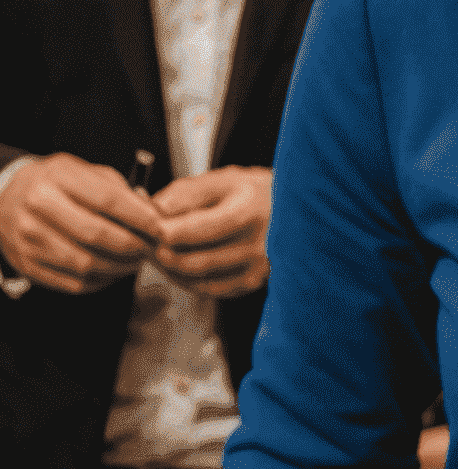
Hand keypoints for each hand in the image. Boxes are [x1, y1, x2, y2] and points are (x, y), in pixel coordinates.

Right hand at [0, 152, 162, 292]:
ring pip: (84, 263)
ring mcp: (30, 240)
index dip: (139, 217)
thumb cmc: (54, 182)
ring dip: (118, 267)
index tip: (158, 226)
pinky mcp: (27, 265)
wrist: (4, 197)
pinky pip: (70, 282)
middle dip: (132, 245)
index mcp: (59, 179)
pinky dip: (98, 281)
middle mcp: (41, 209)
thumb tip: (149, 213)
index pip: (108, 200)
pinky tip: (112, 272)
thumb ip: (117, 188)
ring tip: (136, 261)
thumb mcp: (83, 170)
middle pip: (96, 235)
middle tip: (151, 247)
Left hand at [151, 165, 271, 297]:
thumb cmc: (257, 191)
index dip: (162, 232)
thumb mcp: (226, 179)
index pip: (192, 231)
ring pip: (197, 279)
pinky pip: (210, 289)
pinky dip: (189, 281)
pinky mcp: (254, 281)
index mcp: (247, 210)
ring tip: (161, 253)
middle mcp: (255, 243)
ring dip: (171, 269)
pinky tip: (182, 267)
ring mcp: (256, 267)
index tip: (149, 226)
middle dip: (161, 254)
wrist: (297, 210)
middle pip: (191, 260)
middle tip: (148, 243)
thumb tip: (152, 211)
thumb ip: (186, 193)